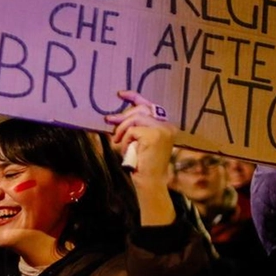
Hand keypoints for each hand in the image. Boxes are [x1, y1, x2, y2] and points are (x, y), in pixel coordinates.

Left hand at [104, 90, 178, 225]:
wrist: (150, 181)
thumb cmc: (142, 163)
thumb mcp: (138, 141)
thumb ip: (133, 127)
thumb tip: (114, 116)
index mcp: (166, 126)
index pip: (149, 105)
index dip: (134, 97)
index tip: (120, 94)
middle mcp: (167, 126)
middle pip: (139, 110)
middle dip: (122, 116)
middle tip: (108, 120)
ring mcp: (162, 129)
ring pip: (134, 119)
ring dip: (121, 130)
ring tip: (118, 141)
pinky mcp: (154, 135)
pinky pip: (132, 130)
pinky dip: (125, 140)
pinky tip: (128, 150)